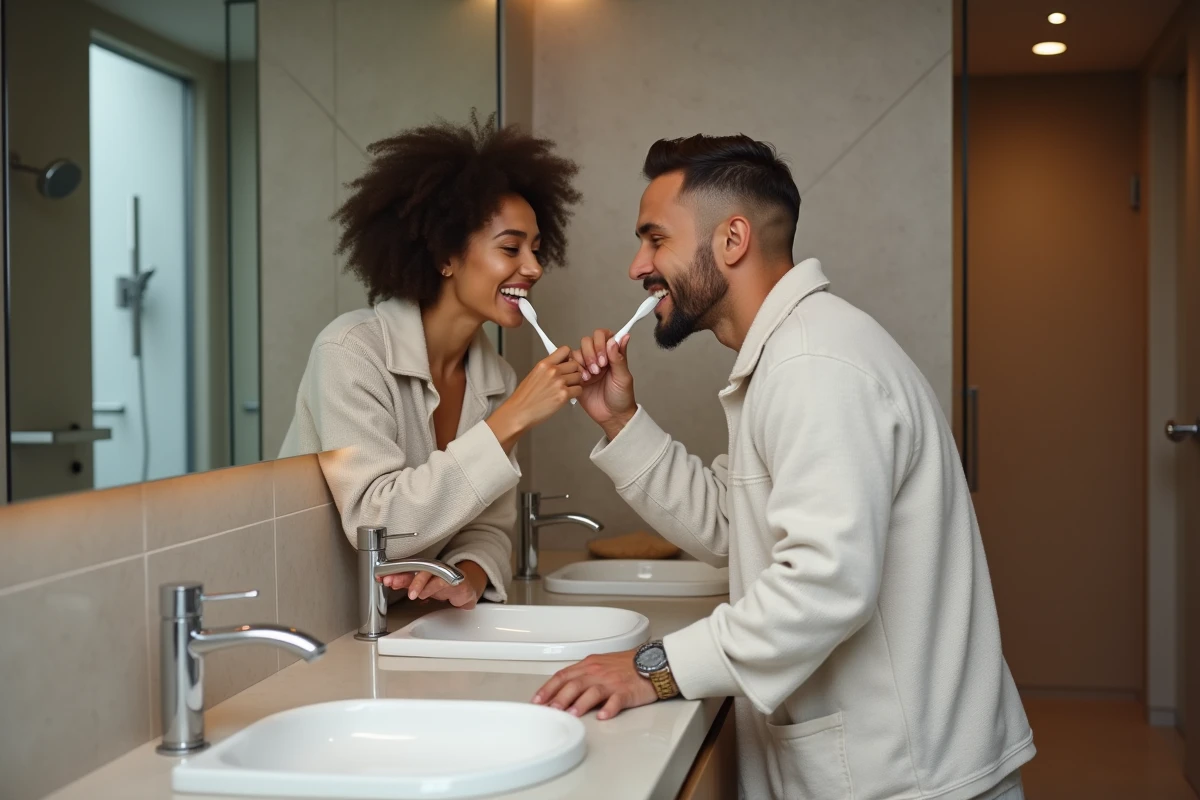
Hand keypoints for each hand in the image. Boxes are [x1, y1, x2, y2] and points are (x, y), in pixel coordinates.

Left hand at [380, 560, 488, 608]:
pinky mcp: (454, 580)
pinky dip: (432, 587)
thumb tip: (392, 583)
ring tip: (411, 594)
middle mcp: (432, 570)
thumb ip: (408, 585)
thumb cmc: (443, 587)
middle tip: (391, 581)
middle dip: (402, 575)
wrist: (465, 590)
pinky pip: (443, 582)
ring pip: (429, 573)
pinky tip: (425, 594)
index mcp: (422, 572)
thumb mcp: (423, 588)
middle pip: (415, 569)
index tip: (382, 577)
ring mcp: (443, 574)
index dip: (394, 573)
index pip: (406, 570)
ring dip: (418, 583)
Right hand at [488, 347, 582, 450]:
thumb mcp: (534, 375)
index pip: (565, 350)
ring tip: (567, 388)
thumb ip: (548, 369)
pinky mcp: (563, 395)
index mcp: (544, 364)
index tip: (567, 363)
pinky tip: (567, 396)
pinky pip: (579, 389)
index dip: (569, 357)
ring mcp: (559, 382)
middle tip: (569, 379)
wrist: (519, 412)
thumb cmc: (524, 398)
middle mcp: (552, 371)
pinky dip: (575, 394)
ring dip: (576, 383)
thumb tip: (560, 366)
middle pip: (575, 364)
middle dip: (574, 371)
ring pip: (579, 376)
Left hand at [531, 649, 657, 719]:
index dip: (548, 688)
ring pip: (593, 691)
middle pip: (574, 684)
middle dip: (560, 697)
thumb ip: (583, 676)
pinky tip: (603, 716)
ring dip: (581, 703)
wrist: (653, 661)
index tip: (537, 700)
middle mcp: (598, 672)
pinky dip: (609, 709)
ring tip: (572, 715)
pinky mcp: (627, 691)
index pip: (563, 675)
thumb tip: (563, 692)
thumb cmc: (626, 665)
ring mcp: (612, 682)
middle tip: (550, 710)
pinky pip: (617, 700)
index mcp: (589, 665)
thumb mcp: (600, 664)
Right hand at [574, 330, 635, 439]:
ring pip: (577, 351)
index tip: (605, 357)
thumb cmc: (622, 398)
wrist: (612, 416)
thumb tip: (618, 339)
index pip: (604, 335)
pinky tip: (584, 380)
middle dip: (591, 353)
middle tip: (598, 369)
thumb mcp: (623, 377)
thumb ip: (619, 358)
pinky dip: (575, 370)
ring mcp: (587, 366)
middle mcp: (599, 357)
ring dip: (583, 362)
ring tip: (591, 376)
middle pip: (588, 341)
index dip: (601, 342)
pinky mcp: (577, 376)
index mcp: (612, 354)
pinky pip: (570, 365)